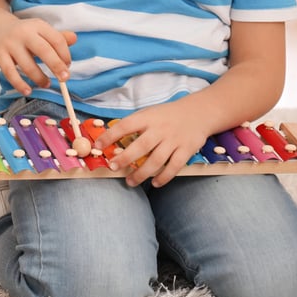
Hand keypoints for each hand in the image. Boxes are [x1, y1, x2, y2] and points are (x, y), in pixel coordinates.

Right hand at [0, 19, 76, 95]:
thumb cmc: (25, 33)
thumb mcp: (41, 31)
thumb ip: (58, 37)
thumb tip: (74, 38)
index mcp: (38, 25)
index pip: (56, 39)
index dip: (65, 54)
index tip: (68, 65)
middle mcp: (24, 33)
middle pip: (43, 50)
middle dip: (56, 66)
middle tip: (64, 78)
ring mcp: (10, 43)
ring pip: (27, 64)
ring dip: (39, 77)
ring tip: (46, 83)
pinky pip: (10, 72)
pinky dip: (19, 84)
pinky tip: (27, 90)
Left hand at [94, 104, 208, 187]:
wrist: (199, 112)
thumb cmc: (168, 115)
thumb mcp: (149, 113)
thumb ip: (134, 125)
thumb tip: (110, 137)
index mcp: (148, 118)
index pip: (125, 126)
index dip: (110, 136)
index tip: (98, 145)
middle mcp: (160, 129)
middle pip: (141, 146)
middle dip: (125, 158)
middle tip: (113, 167)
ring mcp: (174, 140)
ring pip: (156, 160)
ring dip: (141, 173)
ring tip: (130, 182)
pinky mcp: (186, 150)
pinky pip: (174, 167)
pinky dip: (164, 177)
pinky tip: (155, 183)